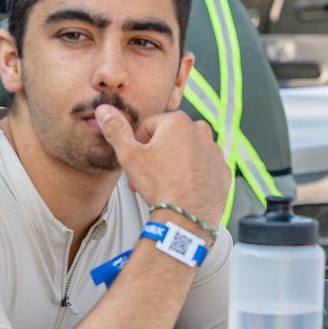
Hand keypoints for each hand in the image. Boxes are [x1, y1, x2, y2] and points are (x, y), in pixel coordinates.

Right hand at [95, 105, 229, 226]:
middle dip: (155, 155)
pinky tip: (181, 188)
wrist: (186, 218)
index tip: (136, 160)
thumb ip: (116, 130)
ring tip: (163, 184)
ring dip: (173, 164)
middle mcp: (201, 132)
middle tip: (146, 175)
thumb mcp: (129, 155)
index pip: (149, 126)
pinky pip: (202, 168)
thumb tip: (105, 110)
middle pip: (169, 139)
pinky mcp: (222, 170)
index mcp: (179, 122)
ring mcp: (215, 152)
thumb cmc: (160, 187)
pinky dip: (192, 175)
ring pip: (187, 153)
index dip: (138, 144)